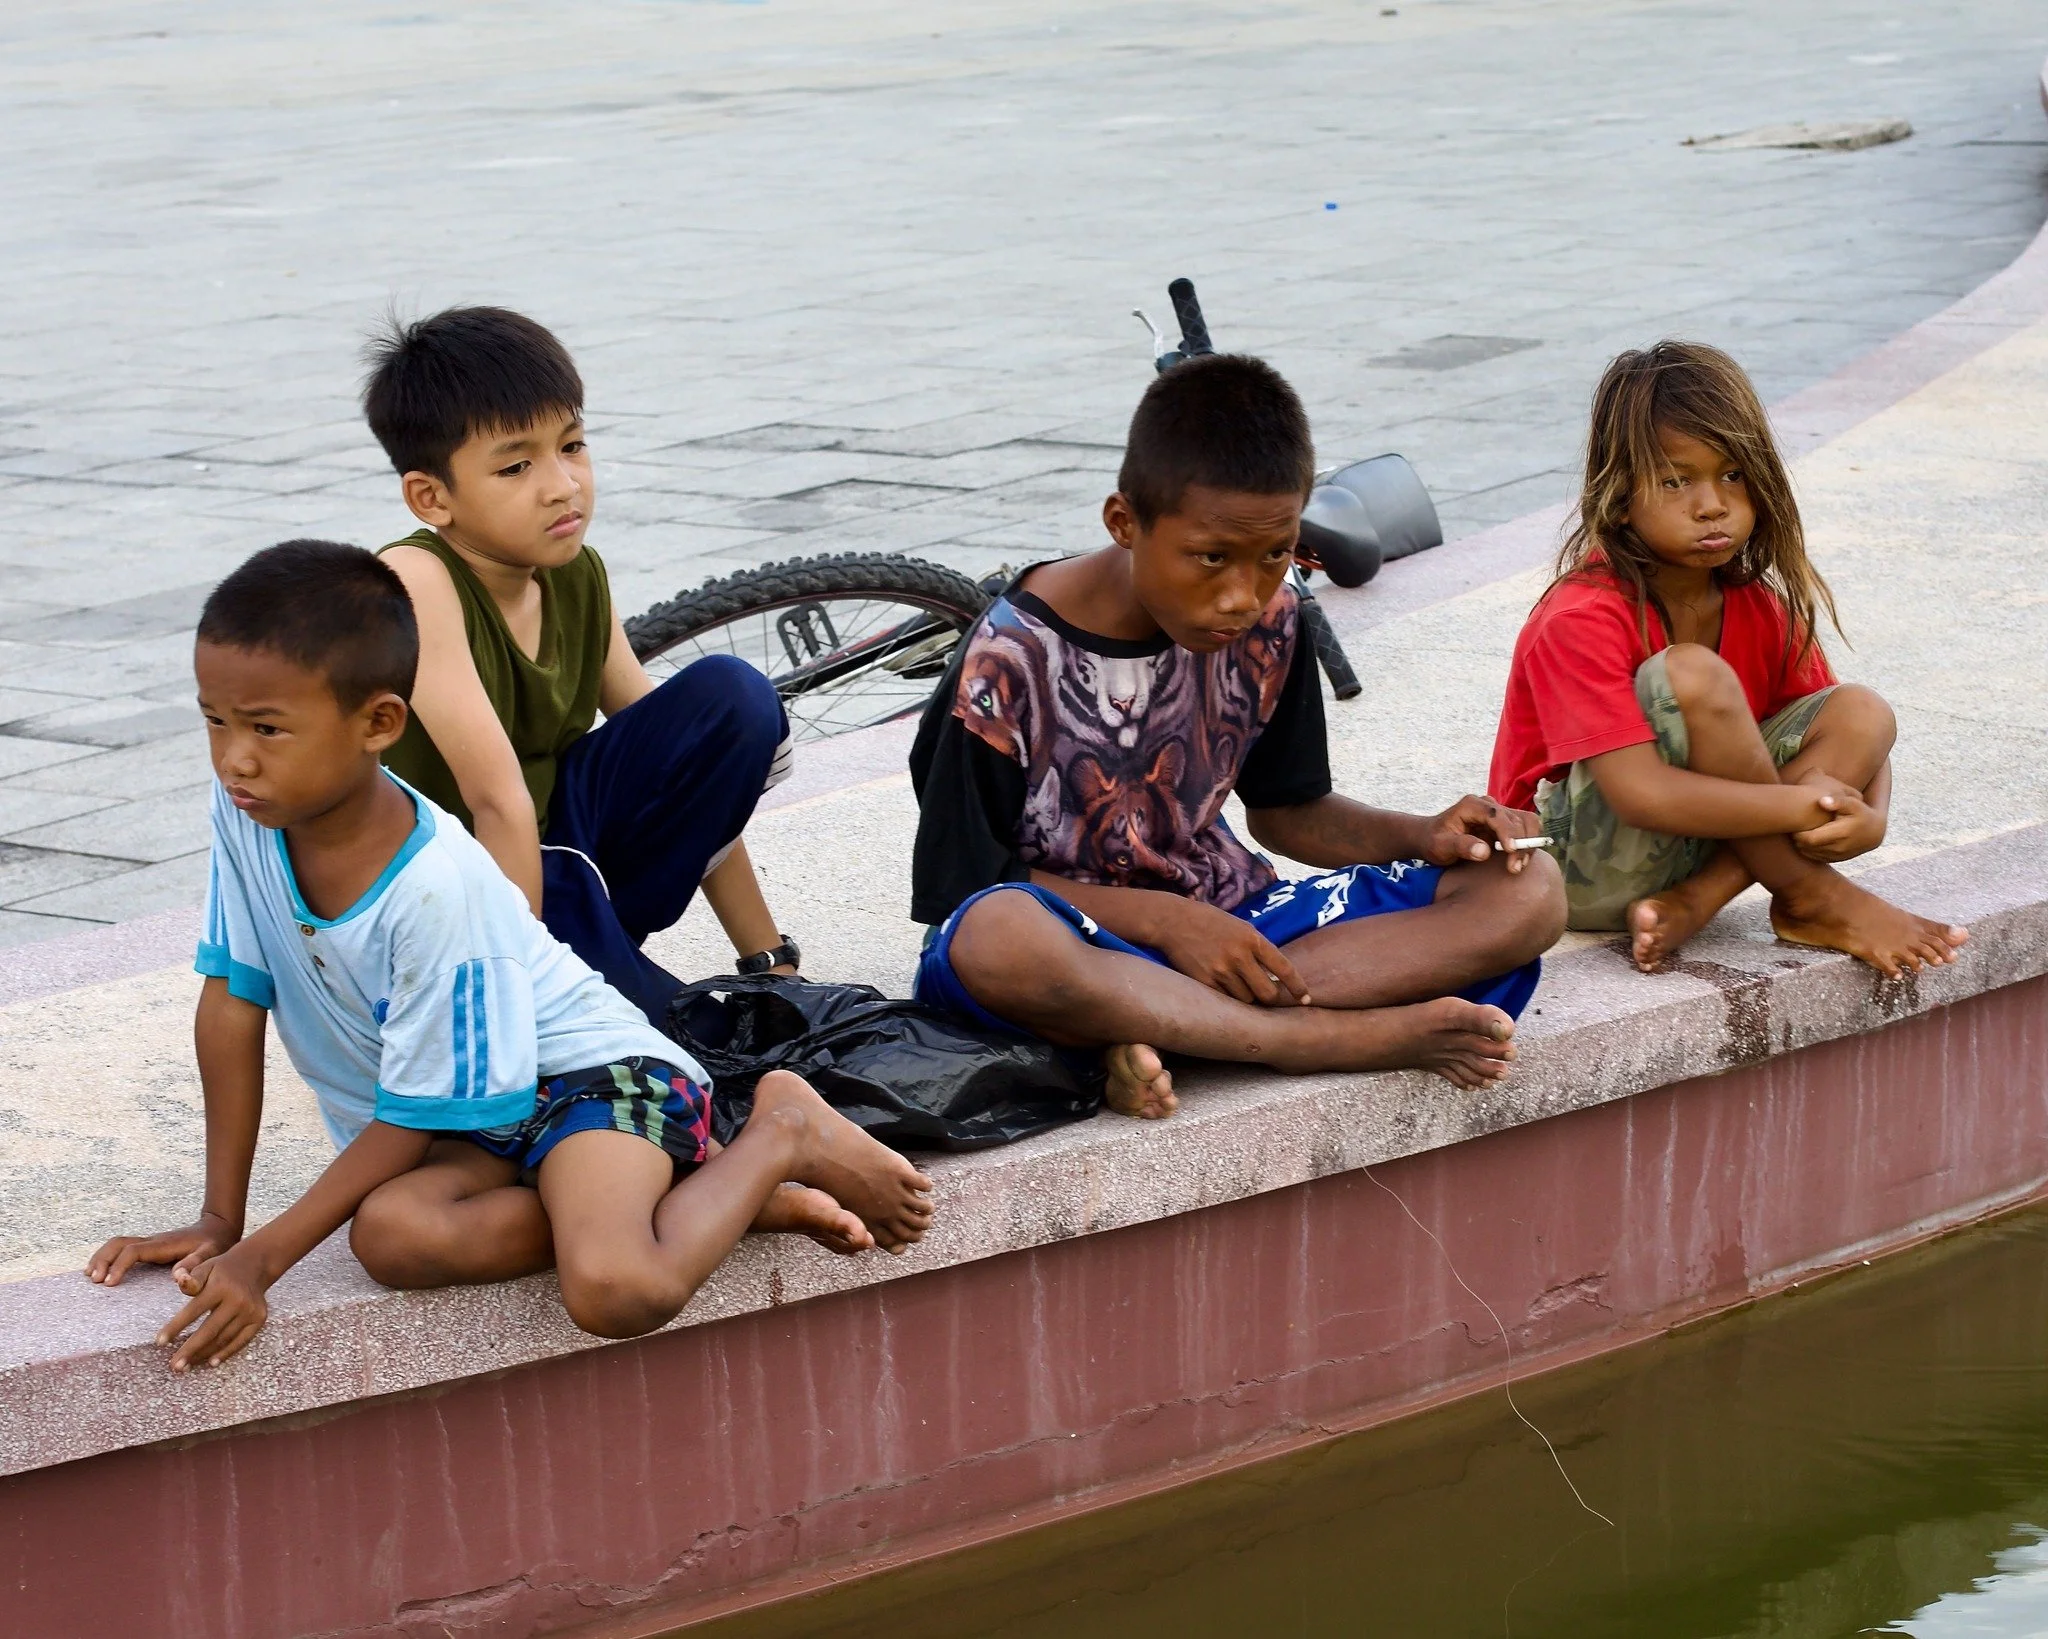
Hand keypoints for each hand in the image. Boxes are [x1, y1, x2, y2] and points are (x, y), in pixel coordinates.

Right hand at [86, 1211, 239, 1288]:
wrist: (218, 1228)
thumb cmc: (214, 1244)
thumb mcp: (211, 1254)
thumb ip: (195, 1265)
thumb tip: (176, 1277)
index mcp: (164, 1245)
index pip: (134, 1251)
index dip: (120, 1266)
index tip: (110, 1284)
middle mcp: (153, 1241)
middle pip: (119, 1243)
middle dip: (103, 1259)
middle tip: (93, 1280)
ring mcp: (149, 1243)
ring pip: (117, 1244)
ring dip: (101, 1257)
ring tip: (89, 1276)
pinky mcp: (149, 1247)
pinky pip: (122, 1249)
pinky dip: (107, 1257)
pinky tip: (99, 1271)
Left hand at [155, 1242, 275, 1371]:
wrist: (256, 1265)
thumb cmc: (222, 1269)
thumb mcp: (205, 1267)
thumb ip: (191, 1278)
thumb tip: (180, 1281)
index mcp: (220, 1286)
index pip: (194, 1310)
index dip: (175, 1327)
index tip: (159, 1342)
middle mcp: (238, 1299)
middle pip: (210, 1330)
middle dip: (190, 1350)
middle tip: (174, 1366)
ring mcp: (250, 1311)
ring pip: (224, 1338)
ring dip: (204, 1354)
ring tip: (186, 1366)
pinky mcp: (259, 1319)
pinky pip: (241, 1340)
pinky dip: (226, 1353)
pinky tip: (212, 1362)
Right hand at [1149, 900, 1310, 1006]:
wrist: (1173, 920)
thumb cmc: (1211, 922)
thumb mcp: (1241, 927)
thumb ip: (1259, 948)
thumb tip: (1277, 976)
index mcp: (1253, 939)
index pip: (1284, 969)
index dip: (1298, 987)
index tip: (1305, 998)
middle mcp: (1239, 956)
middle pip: (1267, 994)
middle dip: (1269, 999)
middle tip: (1264, 996)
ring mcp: (1221, 970)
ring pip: (1246, 1000)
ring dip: (1246, 998)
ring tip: (1237, 986)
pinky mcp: (1204, 981)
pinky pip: (1225, 1001)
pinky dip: (1227, 999)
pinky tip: (1222, 988)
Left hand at [1422, 795, 1544, 873]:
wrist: (1431, 838)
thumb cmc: (1433, 841)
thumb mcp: (1440, 846)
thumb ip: (1460, 846)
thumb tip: (1484, 851)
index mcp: (1471, 805)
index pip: (1496, 815)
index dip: (1507, 832)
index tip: (1511, 851)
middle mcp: (1488, 805)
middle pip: (1516, 819)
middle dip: (1520, 843)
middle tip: (1515, 867)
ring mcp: (1498, 813)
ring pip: (1526, 822)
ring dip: (1528, 843)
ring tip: (1519, 865)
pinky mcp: (1505, 824)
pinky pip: (1526, 829)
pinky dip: (1528, 844)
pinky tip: (1520, 861)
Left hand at [1793, 778, 1883, 861]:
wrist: (1874, 832)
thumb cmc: (1861, 813)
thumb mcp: (1853, 803)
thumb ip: (1838, 800)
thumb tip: (1822, 801)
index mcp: (1840, 834)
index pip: (1809, 838)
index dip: (1798, 832)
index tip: (1795, 822)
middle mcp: (1838, 848)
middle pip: (1806, 846)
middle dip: (1796, 837)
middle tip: (1793, 826)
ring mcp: (1837, 856)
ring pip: (1808, 853)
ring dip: (1800, 844)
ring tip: (1799, 831)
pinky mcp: (1835, 860)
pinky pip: (1815, 857)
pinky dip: (1807, 849)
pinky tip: (1806, 838)